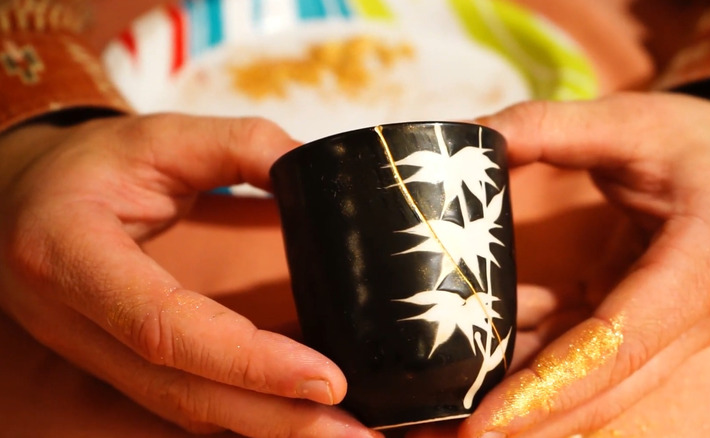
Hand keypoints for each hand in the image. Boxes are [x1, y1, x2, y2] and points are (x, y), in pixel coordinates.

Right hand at [0, 114, 378, 437]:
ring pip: (182, 411)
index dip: (248, 361)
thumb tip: (318, 171)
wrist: (18, 200)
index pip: (164, 326)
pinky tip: (292, 417)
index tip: (327, 380)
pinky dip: (242, 413)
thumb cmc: (84, 166)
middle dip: (274, 420)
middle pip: (180, 392)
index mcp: (68, 254)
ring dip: (266, 429)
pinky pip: (182, 401)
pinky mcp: (116, 365)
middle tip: (358, 435)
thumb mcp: (158, 137)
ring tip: (343, 436)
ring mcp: (89, 355)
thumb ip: (242, 147)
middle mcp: (73, 322)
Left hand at [410, 83, 709, 437]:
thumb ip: (548, 127)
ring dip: (519, 405)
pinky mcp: (646, 332)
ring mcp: (674, 333)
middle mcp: (697, 316)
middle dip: (521, 422)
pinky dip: (531, 365)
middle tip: (436, 437)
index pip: (617, 345)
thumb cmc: (700, 145)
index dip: (547, 390)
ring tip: (441, 414)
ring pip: (591, 388)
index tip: (481, 425)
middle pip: (602, 389)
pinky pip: (584, 361)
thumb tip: (469, 139)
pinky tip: (476, 355)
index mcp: (706, 262)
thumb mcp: (631, 120)